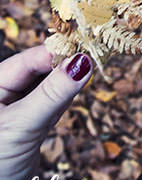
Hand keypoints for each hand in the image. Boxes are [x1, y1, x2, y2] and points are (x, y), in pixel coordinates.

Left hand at [0, 46, 91, 179]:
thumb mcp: (21, 126)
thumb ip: (52, 94)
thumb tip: (82, 63)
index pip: (28, 59)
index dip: (57, 53)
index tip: (87, 47)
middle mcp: (1, 97)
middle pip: (38, 71)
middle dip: (63, 64)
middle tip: (94, 55)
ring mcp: (14, 114)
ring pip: (46, 88)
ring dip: (66, 82)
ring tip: (90, 67)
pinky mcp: (27, 132)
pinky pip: (49, 107)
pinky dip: (63, 100)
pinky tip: (75, 92)